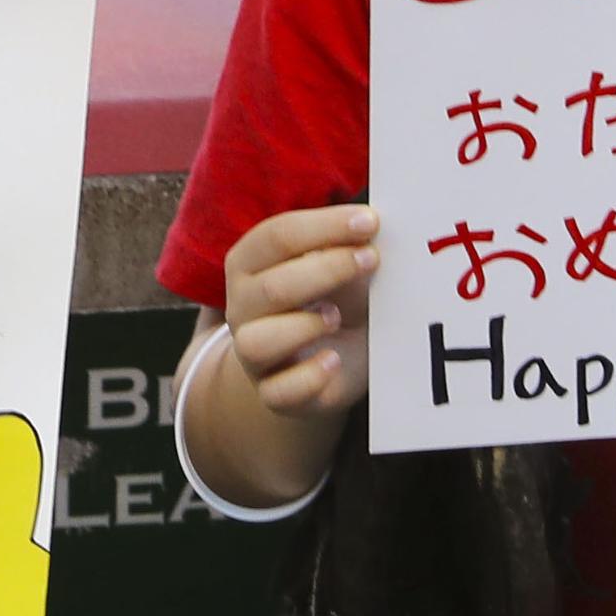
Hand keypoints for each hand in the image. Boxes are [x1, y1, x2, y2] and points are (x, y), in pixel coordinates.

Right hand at [219, 204, 376, 417]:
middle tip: (371, 259)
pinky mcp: (273, 393)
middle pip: (271, 287)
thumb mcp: (340, 265)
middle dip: (327, 269)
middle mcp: (242, 306)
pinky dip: (308, 377)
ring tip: (336, 318)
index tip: (370, 222)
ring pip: (255, 343)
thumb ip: (347, 244)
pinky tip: (334, 360)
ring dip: (302, 327)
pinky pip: (277, 392)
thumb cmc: (336, 298)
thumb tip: (373, 222)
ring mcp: (253, 353)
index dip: (324, 226)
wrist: (335, 358)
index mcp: (250, 263)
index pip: (276, 236)